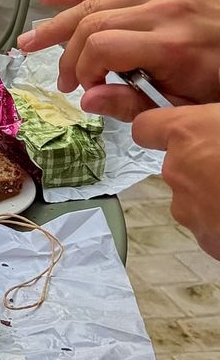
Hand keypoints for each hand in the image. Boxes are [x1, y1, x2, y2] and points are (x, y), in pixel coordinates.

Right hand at [16, 0, 219, 120]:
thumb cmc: (216, 82)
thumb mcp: (181, 107)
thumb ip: (132, 105)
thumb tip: (87, 100)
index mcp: (172, 44)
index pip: (101, 48)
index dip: (83, 70)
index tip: (85, 90)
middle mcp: (165, 9)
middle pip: (91, 22)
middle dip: (68, 54)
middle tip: (58, 78)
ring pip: (93, 2)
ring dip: (58, 22)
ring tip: (31, 40)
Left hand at [132, 100, 219, 258]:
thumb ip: (217, 121)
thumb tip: (216, 127)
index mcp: (187, 133)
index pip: (147, 127)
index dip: (161, 130)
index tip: (180, 133)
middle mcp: (178, 170)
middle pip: (178, 166)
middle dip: (204, 166)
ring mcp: (188, 208)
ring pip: (195, 198)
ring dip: (216, 196)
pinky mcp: (206, 238)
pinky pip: (211, 226)